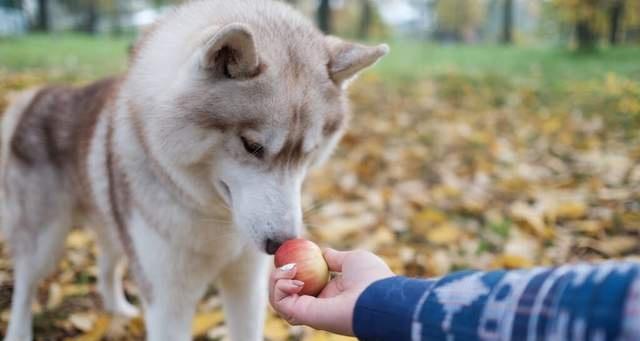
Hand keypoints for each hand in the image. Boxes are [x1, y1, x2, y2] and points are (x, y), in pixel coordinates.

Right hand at [269, 249, 393, 335]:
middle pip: (285, 293)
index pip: (302, 284)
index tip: (292, 257)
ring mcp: (309, 311)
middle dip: (278, 276)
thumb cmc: (371, 278)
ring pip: (278, 299)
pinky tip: (293, 277)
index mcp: (330, 293)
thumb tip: (323, 252)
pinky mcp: (303, 315)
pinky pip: (280, 303)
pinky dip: (279, 287)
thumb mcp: (352, 260)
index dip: (292, 270)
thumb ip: (335, 258)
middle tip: (287, 263)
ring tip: (289, 268)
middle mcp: (318, 304)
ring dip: (275, 281)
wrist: (379, 298)